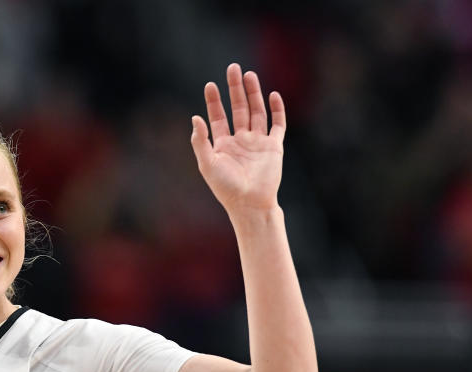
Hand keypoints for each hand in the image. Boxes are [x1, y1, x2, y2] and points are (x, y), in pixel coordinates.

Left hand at [191, 63, 285, 217]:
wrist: (249, 203)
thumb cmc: (225, 187)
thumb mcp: (207, 163)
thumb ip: (200, 141)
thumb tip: (194, 118)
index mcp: (223, 144)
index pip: (218, 116)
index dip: (214, 101)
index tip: (210, 85)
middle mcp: (240, 140)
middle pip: (238, 108)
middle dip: (235, 89)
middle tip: (232, 68)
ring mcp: (258, 142)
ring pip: (256, 111)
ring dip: (254, 93)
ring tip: (249, 75)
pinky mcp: (274, 146)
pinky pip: (277, 124)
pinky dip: (276, 110)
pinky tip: (273, 95)